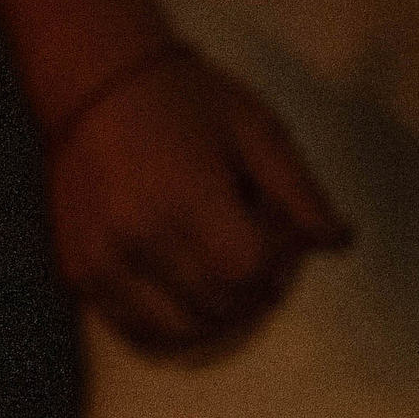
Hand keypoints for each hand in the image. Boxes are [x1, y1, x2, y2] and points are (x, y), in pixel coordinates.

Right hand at [46, 46, 352, 359]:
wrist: (98, 86)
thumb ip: (300, 194)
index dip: (281, 263)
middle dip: (257, 289)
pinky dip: (175, 323)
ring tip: (229, 269)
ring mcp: (101, 265)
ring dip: (220, 314)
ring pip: (180, 331)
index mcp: (187, 201)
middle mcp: (138, 243)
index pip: (250, 272)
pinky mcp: (78, 275)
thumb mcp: (258, 132)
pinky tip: (193, 287)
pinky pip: (136, 330)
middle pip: (220, 307)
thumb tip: (340, 243)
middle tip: (263, 250)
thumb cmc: (190, 102)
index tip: (285, 236)